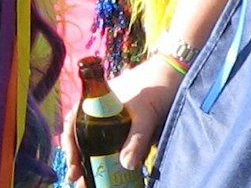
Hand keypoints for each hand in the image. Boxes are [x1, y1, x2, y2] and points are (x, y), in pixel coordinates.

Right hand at [62, 55, 183, 184]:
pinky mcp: (135, 127)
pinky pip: (122, 145)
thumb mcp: (146, 115)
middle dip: (81, 161)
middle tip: (80, 181)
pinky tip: (119, 173)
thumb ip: (137, 139)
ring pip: (101, 144)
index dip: (70, 146)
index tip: (73, 166)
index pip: (73, 124)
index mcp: (97, 102)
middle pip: (84, 138)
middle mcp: (104, 111)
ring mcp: (119, 119)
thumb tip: (125, 166)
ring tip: (93, 182)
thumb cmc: (158, 87)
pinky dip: (117, 159)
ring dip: (96, 163)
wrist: (180, 73)